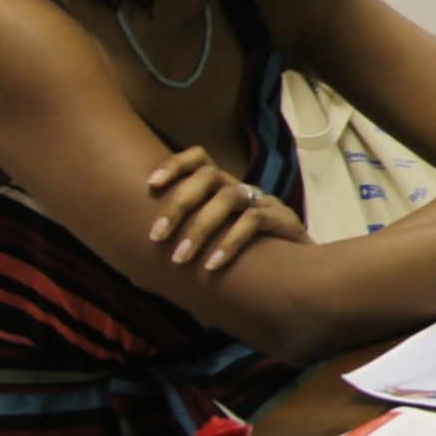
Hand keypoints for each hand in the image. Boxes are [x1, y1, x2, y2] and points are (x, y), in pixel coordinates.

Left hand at [141, 147, 307, 272]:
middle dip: (178, 204)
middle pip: (209, 176)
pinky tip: (212, 266)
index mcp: (222, 189)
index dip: (175, 164)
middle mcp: (242, 190)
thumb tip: (132, 277)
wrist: (302, 272)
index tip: (150, 184)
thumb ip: (179, 255)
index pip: (199, 159)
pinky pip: (254, 222)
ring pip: (228, 198)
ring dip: (200, 228)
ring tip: (180, 258)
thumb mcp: (212, 250)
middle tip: (157, 236)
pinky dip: (229, 243)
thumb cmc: (248, 261)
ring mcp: (264, 203)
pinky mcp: (283, 220)